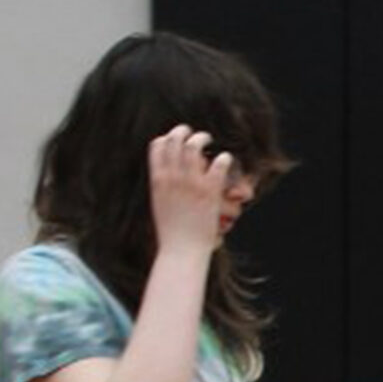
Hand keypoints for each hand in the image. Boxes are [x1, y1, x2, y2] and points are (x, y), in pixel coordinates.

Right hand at [148, 124, 236, 255]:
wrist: (182, 250)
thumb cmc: (172, 231)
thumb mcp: (160, 203)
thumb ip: (163, 186)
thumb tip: (167, 175)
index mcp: (157, 180)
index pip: (157, 146)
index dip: (166, 138)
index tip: (174, 138)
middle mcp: (172, 178)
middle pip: (174, 141)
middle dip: (183, 132)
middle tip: (191, 132)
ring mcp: (191, 184)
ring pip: (194, 147)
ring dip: (202, 139)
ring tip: (208, 139)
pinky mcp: (210, 192)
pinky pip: (218, 164)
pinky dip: (223, 158)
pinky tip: (225, 158)